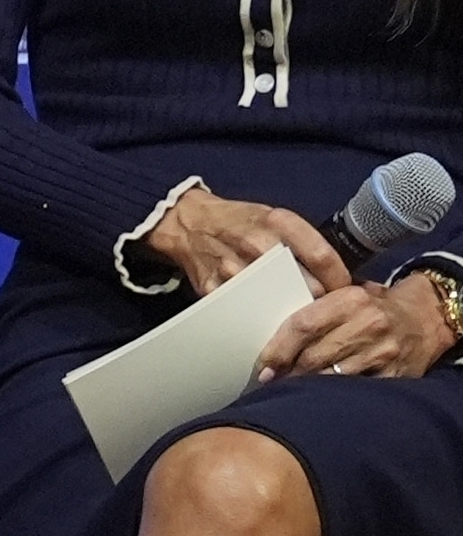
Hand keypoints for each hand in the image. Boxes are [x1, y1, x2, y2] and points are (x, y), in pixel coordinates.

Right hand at [146, 186, 345, 298]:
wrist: (189, 224)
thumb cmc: (238, 221)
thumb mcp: (273, 217)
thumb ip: (302, 239)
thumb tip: (337, 270)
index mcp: (276, 222)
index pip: (321, 256)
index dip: (340, 279)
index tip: (348, 291)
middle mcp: (256, 244)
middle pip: (305, 286)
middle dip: (320, 299)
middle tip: (326, 307)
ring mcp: (234, 268)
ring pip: (280, 304)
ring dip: (293, 312)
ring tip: (297, 313)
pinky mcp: (216, 288)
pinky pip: (248, 312)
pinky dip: (262, 318)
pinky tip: (268, 315)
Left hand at [264, 264, 460, 380]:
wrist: (425, 317)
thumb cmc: (372, 308)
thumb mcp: (346, 297)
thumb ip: (313, 312)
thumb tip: (265, 338)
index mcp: (350, 299)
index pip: (303, 325)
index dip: (278, 349)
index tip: (263, 367)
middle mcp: (369, 323)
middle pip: (314, 355)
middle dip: (289, 373)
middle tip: (272, 382)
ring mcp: (384, 351)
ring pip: (333, 377)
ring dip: (308, 387)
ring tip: (293, 392)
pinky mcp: (396, 374)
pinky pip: (358, 390)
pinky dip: (337, 397)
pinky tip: (324, 399)